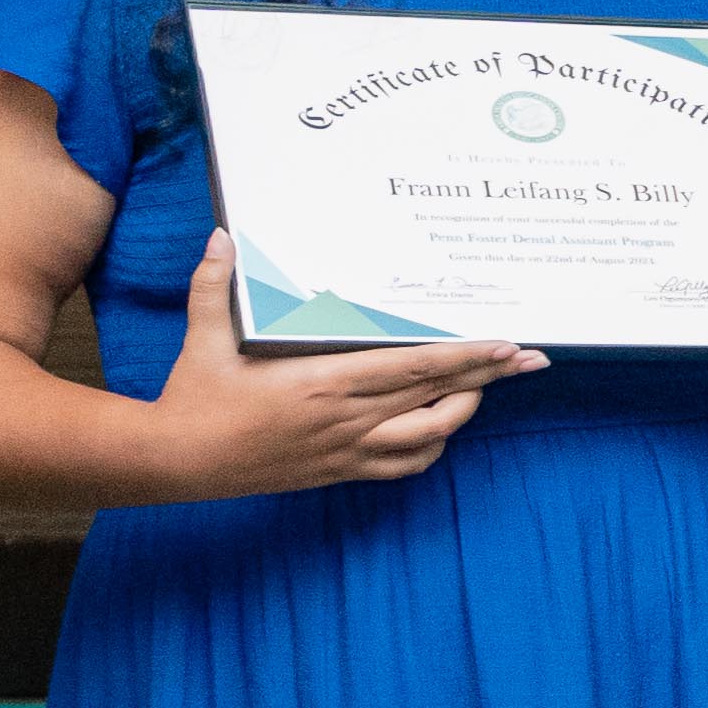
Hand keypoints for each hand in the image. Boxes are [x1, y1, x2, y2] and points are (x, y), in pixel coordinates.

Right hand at [142, 240, 531, 495]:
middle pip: (437, 397)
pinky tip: (440, 428)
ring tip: (488, 388)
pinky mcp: (338, 471)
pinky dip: (431, 446)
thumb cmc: (193, 398)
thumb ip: (216, 286)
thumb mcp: (202, 337)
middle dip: (489, 376)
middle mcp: (345, 418)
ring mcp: (346, 449)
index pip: (414, 367)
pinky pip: (403, 465)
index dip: (467, 356)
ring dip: (464, 411)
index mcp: (322, 382)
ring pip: (430, 435)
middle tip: (533, 359)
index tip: (508, 344)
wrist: (174, 462)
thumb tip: (221, 237)